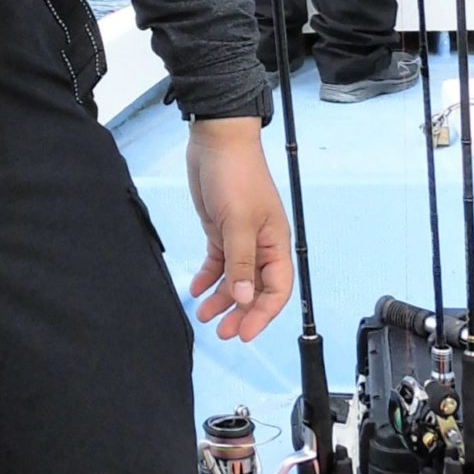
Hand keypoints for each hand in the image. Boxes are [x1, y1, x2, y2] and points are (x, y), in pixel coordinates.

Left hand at [185, 118, 293, 341]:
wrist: (216, 141)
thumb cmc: (236, 176)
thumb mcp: (238, 222)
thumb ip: (241, 262)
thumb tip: (246, 297)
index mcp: (275, 243)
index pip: (277, 289)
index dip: (263, 314)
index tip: (243, 333)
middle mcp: (261, 244)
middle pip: (256, 288)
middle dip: (241, 312)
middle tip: (223, 332)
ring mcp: (240, 238)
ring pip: (235, 279)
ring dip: (221, 299)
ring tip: (204, 316)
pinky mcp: (220, 229)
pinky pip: (218, 262)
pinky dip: (209, 277)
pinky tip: (196, 290)